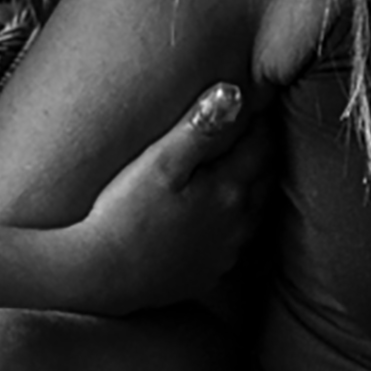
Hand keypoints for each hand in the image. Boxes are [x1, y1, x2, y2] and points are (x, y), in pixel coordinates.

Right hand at [61, 82, 272, 313]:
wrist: (104, 276)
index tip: (257, 99)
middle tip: (256, 126)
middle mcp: (239, 222)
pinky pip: (238, 240)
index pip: (261, 144)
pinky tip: (223, 213)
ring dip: (256, 185)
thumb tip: (235, 94)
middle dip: (264, 149)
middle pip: (265, 176)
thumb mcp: (160, 163)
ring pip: (257, 210)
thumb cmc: (125, 214)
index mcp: (229, 189)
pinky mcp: (213, 272)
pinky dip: (239, 220)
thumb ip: (200, 128)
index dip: (260, 119)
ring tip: (245, 164)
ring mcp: (228, 251)